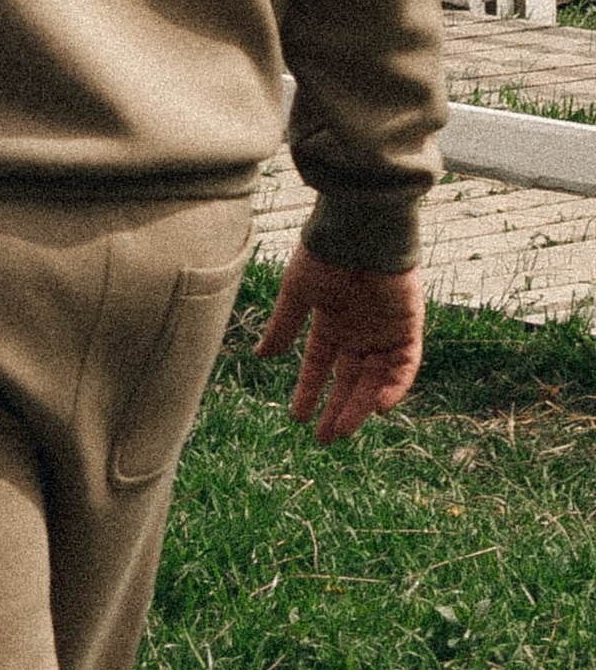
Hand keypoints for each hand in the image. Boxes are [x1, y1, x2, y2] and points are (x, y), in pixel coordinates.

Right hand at [256, 245, 424, 443]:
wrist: (360, 231)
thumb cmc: (324, 255)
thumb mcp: (296, 294)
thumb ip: (283, 327)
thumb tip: (261, 356)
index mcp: (330, 322)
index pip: (319, 366)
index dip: (309, 391)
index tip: (297, 418)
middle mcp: (358, 331)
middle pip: (349, 379)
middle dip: (338, 408)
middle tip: (325, 439)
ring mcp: (384, 331)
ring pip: (375, 379)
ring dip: (362, 405)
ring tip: (344, 430)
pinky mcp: (408, 327)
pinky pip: (405, 365)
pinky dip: (396, 387)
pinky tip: (380, 407)